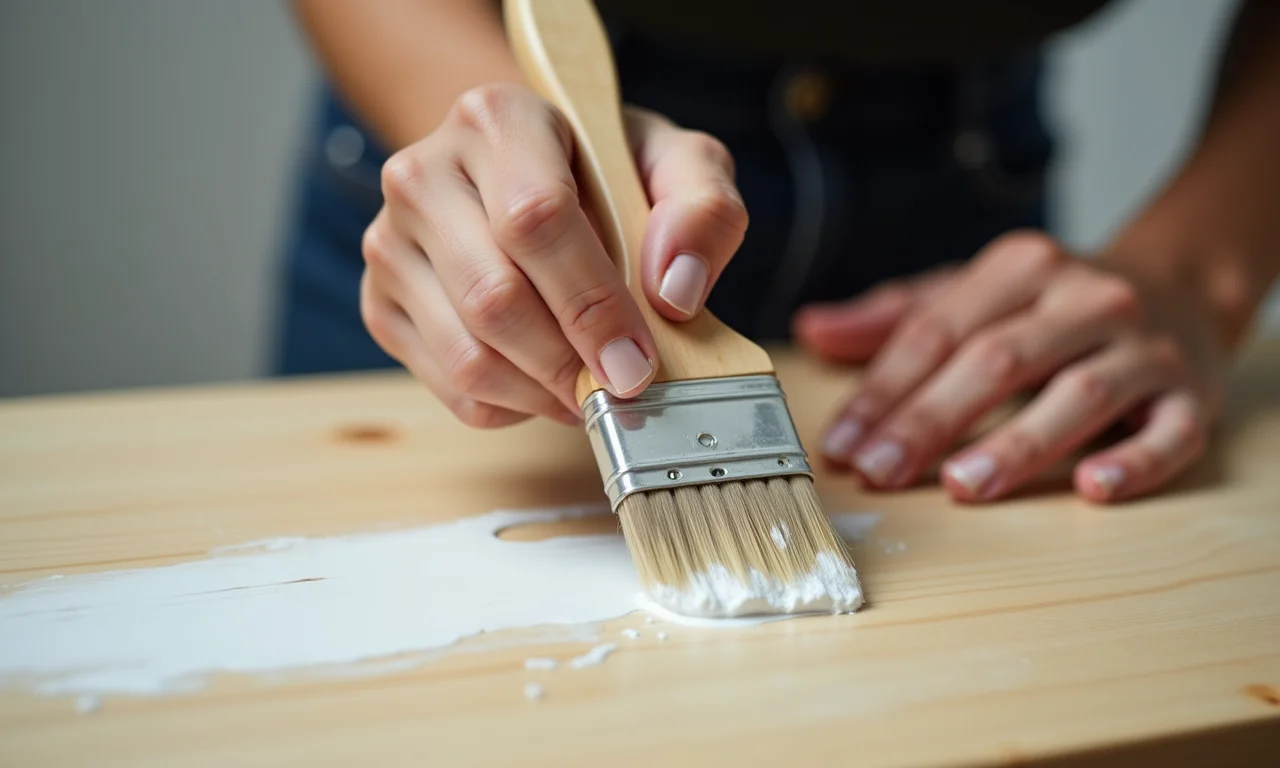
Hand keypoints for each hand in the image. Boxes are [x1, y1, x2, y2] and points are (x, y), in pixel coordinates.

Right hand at [361, 84, 747, 426]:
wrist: (528, 174)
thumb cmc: (607, 173)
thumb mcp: (676, 166)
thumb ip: (703, 211)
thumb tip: (673, 292)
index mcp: (497, 118)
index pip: (535, 219)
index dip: (591, 303)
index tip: (637, 360)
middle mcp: (424, 172)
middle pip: (494, 298)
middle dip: (569, 363)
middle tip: (622, 389)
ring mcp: (389, 240)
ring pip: (467, 355)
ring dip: (543, 394)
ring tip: (591, 387)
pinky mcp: (381, 302)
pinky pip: (450, 387)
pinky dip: (512, 405)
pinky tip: (547, 381)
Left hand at [794, 231, 1227, 503]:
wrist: (1180, 285)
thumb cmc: (1050, 305)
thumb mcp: (973, 294)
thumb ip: (894, 317)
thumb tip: (811, 329)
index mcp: (1021, 268)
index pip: (937, 331)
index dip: (884, 391)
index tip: (841, 444)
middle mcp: (1085, 299)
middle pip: (997, 360)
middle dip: (931, 420)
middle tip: (881, 471)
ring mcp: (1143, 346)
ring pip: (1078, 394)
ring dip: (1018, 443)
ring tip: (964, 486)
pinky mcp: (1192, 394)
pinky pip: (1168, 432)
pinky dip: (1134, 462)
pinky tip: (1092, 489)